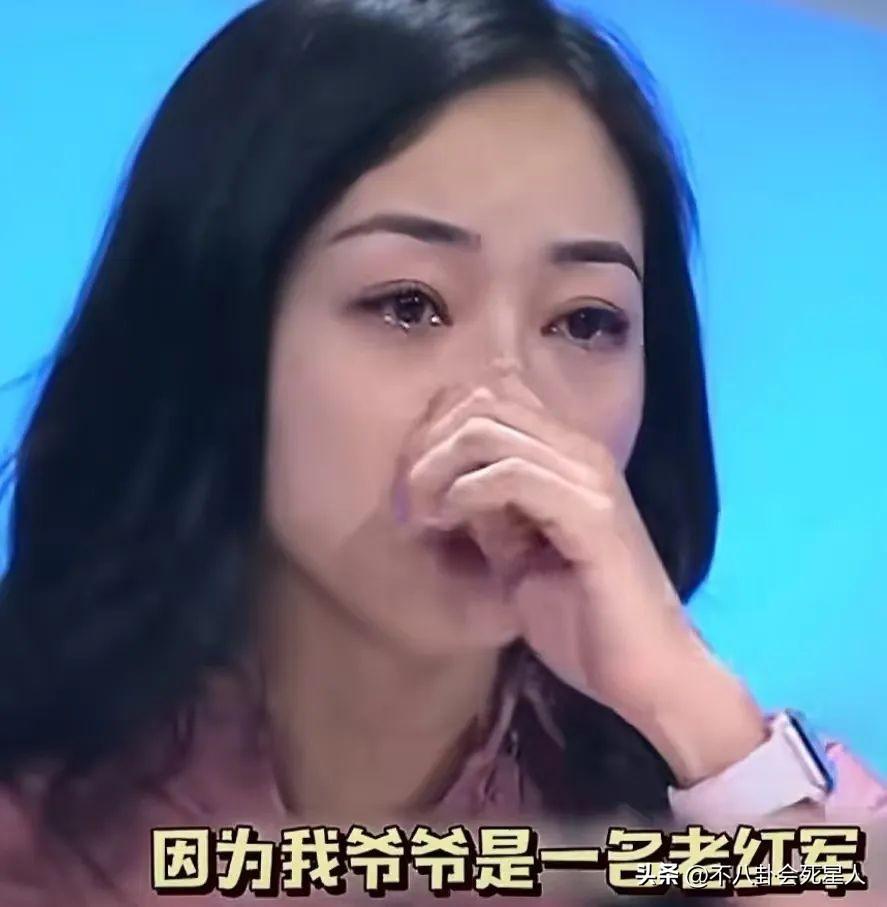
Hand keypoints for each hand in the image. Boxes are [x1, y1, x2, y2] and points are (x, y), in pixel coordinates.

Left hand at [401, 366, 768, 786]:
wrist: (647, 675)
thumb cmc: (584, 623)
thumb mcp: (517, 558)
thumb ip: (488, 516)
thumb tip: (441, 488)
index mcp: (566, 457)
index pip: (487, 400)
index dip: (435, 433)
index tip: (411, 487)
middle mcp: (580, 452)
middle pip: (480, 403)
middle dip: (428, 447)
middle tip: (409, 502)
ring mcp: (589, 478)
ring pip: (487, 429)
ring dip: (436, 469)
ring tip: (423, 517)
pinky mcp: (592, 514)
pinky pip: (512, 474)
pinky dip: (465, 493)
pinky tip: (449, 523)